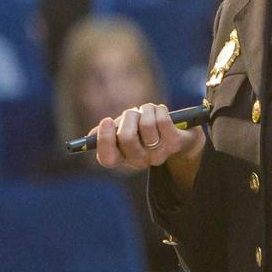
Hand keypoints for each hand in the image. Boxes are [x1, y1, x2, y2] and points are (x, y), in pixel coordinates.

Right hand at [90, 104, 205, 191]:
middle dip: (128, 117)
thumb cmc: (145, 130)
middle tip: (133, 112)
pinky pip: (163, 121)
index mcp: (123, 158)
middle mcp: (140, 161)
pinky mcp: (175, 144)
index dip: (104, 139)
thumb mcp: (124, 130)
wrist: (180, 134)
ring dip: (146, 110)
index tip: (106, 120)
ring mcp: (159, 154)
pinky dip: (160, 110)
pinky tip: (161, 111)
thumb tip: (91, 135)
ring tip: (149, 111)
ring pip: (146, 125)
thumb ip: (108, 132)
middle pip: (126, 138)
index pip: (107, 159)